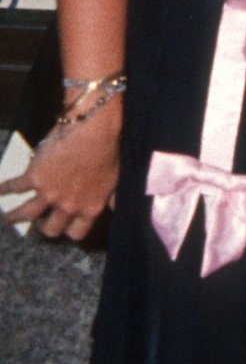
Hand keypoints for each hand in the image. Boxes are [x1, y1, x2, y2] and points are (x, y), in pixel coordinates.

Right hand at [0, 106, 121, 242]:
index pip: (76, 232)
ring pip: (26, 214)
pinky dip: (2, 189)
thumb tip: (114, 208)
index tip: (64, 228)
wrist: (93, 131)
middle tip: (39, 222)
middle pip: (50, 229)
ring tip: (6, 219)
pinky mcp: (33, 178)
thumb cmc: (108, 151)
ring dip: (13, 218)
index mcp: (90, 208)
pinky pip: (13, 188)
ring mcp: (49, 194)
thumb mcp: (116, 180)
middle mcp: (68, 206)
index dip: (69, 231)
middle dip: (44, 227)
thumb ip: (111, 198)